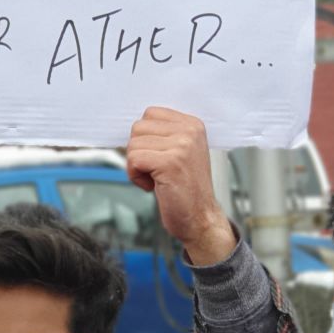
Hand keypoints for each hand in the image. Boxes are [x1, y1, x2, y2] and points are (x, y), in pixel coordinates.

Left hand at [126, 107, 236, 265]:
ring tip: (156, 179)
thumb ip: (164, 134)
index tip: (158, 157)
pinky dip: (135, 176)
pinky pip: (133, 160)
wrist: (200, 218)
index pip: (150, 114)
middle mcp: (190, 131)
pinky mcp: (170, 163)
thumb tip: (135, 127)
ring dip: (137, 166)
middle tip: (155, 170)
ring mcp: (181, 146)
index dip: (145, 138)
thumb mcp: (181, 152)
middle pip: (138, 128)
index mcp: (192, 124)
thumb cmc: (186, 189)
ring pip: (133, 144)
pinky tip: (152, 186)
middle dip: (138, 151)